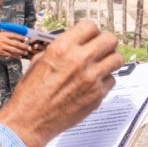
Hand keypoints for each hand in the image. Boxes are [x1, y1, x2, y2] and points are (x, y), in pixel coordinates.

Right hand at [0, 20, 121, 146]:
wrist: (30, 120)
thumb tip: (75, 43)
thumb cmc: (31, 92)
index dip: (91, 31)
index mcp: (63, 48)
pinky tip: (93, 84)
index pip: (91, 26)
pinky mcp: (97, 95)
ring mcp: (91, 78)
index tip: (90, 37)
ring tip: (101, 65)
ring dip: (110, 60)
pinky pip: (111, 80)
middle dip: (106, 42)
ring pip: (117, 59)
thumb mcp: (39, 61)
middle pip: (110, 39)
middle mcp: (80, 60)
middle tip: (100, 48)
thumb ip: (60, 49)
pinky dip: (105, 81)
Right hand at [0, 31, 30, 57]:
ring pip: (13, 50)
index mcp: (4, 35)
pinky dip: (15, 56)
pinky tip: (20, 56)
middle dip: (23, 46)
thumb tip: (22, 35)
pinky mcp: (1, 53)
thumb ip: (11, 34)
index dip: (21, 37)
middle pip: (15, 43)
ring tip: (25, 53)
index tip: (27, 39)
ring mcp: (2, 47)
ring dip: (20, 52)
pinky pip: (9, 55)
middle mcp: (4, 41)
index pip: (14, 35)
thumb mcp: (3, 34)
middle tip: (29, 48)